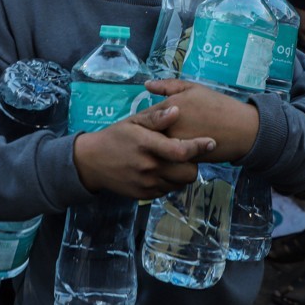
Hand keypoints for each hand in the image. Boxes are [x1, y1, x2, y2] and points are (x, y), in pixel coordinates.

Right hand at [73, 104, 213, 198]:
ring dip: (182, 173)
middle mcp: (148, 167)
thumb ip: (156, 117)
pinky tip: (162, 170)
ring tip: (174, 161)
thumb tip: (177, 110)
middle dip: (193, 163)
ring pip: (180, 183)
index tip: (211, 142)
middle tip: (187, 154)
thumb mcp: (134, 121)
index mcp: (147, 145)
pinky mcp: (144, 195)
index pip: (181, 151)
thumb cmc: (116, 136)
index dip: (199, 147)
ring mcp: (146, 184)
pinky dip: (170, 181)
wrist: (92, 162)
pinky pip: (168, 190)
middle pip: (188, 173)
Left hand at [144, 79, 258, 163]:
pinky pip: (168, 157)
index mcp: (168, 108)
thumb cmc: (217, 105)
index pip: (144, 117)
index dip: (146, 120)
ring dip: (157, 145)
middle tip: (158, 132)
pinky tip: (176, 149)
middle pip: (147, 134)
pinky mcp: (183, 159)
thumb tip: (146, 85)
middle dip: (149, 134)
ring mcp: (175, 146)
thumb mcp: (193, 88)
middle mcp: (168, 128)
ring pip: (156, 147)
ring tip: (168, 140)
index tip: (152, 121)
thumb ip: (167, 86)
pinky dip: (168, 155)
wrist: (241, 129)